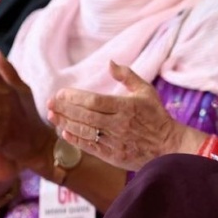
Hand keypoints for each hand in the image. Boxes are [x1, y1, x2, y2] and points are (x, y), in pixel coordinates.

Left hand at [47, 61, 205, 171]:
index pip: (94, 101)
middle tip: (49, 102)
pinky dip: (75, 139)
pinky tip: (64, 132)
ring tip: (52, 116)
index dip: (74, 97)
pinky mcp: (113, 155)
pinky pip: (90, 146)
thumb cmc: (156, 116)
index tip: (60, 92)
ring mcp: (115, 141)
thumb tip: (110, 62)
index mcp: (126, 107)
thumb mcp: (146, 91)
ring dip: (65, 123)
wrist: (168, 146)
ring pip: (84, 131)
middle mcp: (119, 124)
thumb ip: (127, 76)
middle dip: (64, 109)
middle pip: (85, 116)